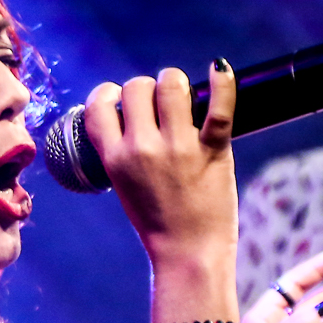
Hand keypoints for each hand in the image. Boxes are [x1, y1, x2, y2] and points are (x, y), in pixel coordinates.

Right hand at [83, 64, 237, 271]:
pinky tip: (219, 68)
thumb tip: (134, 115)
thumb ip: (124, 152)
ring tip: (184, 96)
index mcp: (116, 159)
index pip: (99, 105)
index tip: (120, 98)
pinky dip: (223, 82)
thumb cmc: (159, 223)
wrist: (189, 254)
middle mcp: (143, 149)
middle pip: (137, 87)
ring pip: (171, 84)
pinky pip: (219, 106)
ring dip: (176, 83)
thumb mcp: (125, 187)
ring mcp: (179, 148)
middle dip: (147, 88)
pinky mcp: (212, 150)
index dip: (109, 93)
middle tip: (160, 104)